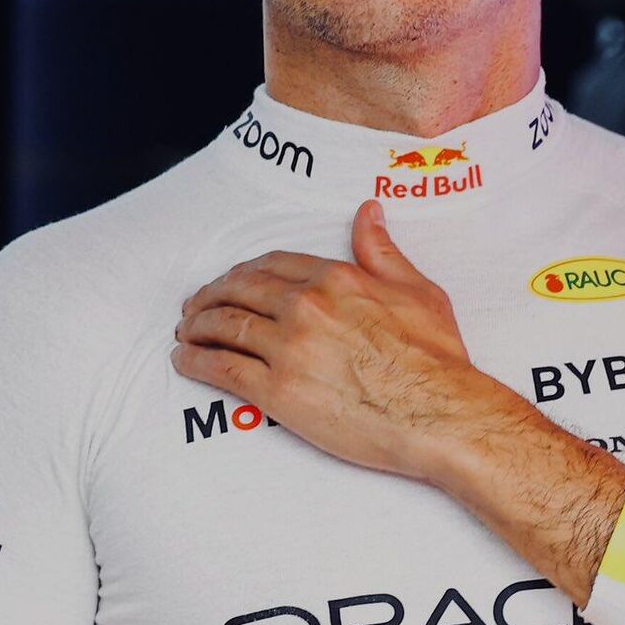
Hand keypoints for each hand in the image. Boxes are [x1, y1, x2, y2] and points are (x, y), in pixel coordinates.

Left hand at [172, 199, 502, 482]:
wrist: (438, 413)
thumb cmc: (436, 359)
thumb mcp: (419, 290)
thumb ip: (383, 251)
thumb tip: (369, 212)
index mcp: (336, 278)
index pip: (272, 265)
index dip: (245, 272)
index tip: (233, 281)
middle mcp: (305, 306)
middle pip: (239, 291)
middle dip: (212, 296)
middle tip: (197, 306)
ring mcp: (288, 347)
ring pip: (223, 326)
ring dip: (197, 327)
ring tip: (186, 333)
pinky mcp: (277, 390)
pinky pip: (221, 369)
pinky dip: (196, 362)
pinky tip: (186, 361)